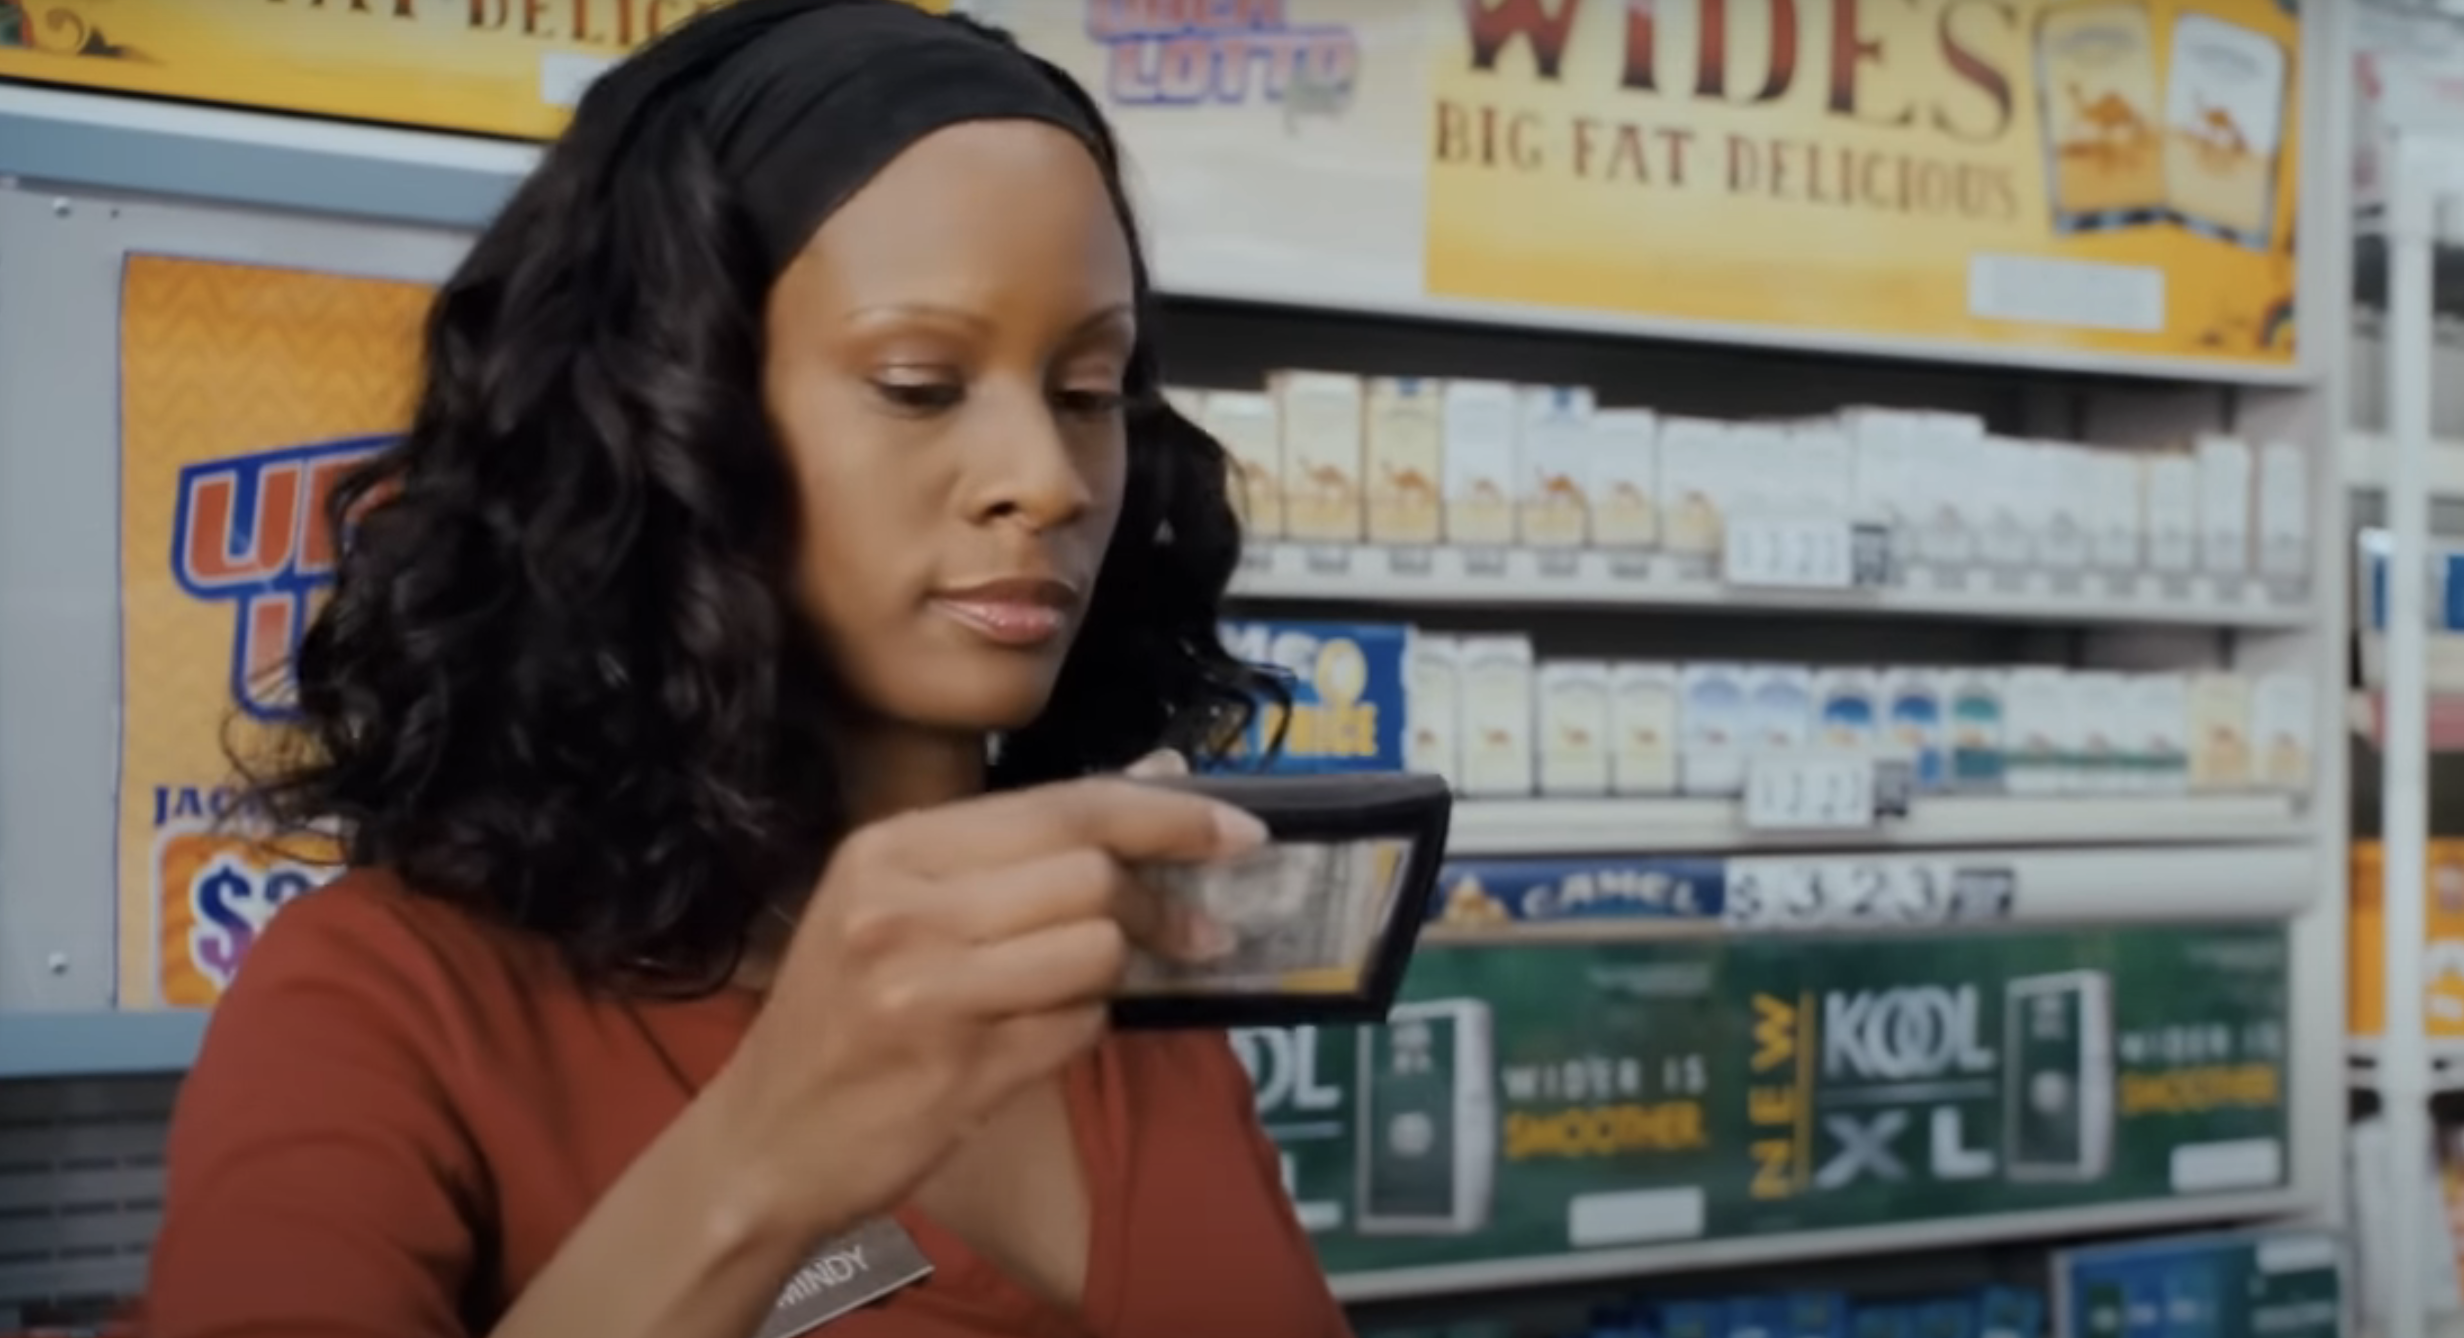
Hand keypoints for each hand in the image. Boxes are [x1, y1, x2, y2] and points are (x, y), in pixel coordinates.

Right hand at [702, 773, 1263, 1246]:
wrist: (765, 1141)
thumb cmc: (843, 1015)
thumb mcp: (900, 905)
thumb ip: (1027, 845)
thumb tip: (1163, 777)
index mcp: (891, 849)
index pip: (1064, 806)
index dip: (1168, 814)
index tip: (1241, 829)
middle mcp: (903, 909)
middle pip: (1091, 873)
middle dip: (1157, 904)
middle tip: (1190, 932)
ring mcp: (930, 990)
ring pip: (1097, 949)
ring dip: (1114, 973)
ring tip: (1072, 991)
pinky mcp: (962, 1070)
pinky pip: (1081, 1026)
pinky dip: (1082, 1029)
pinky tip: (1032, 1039)